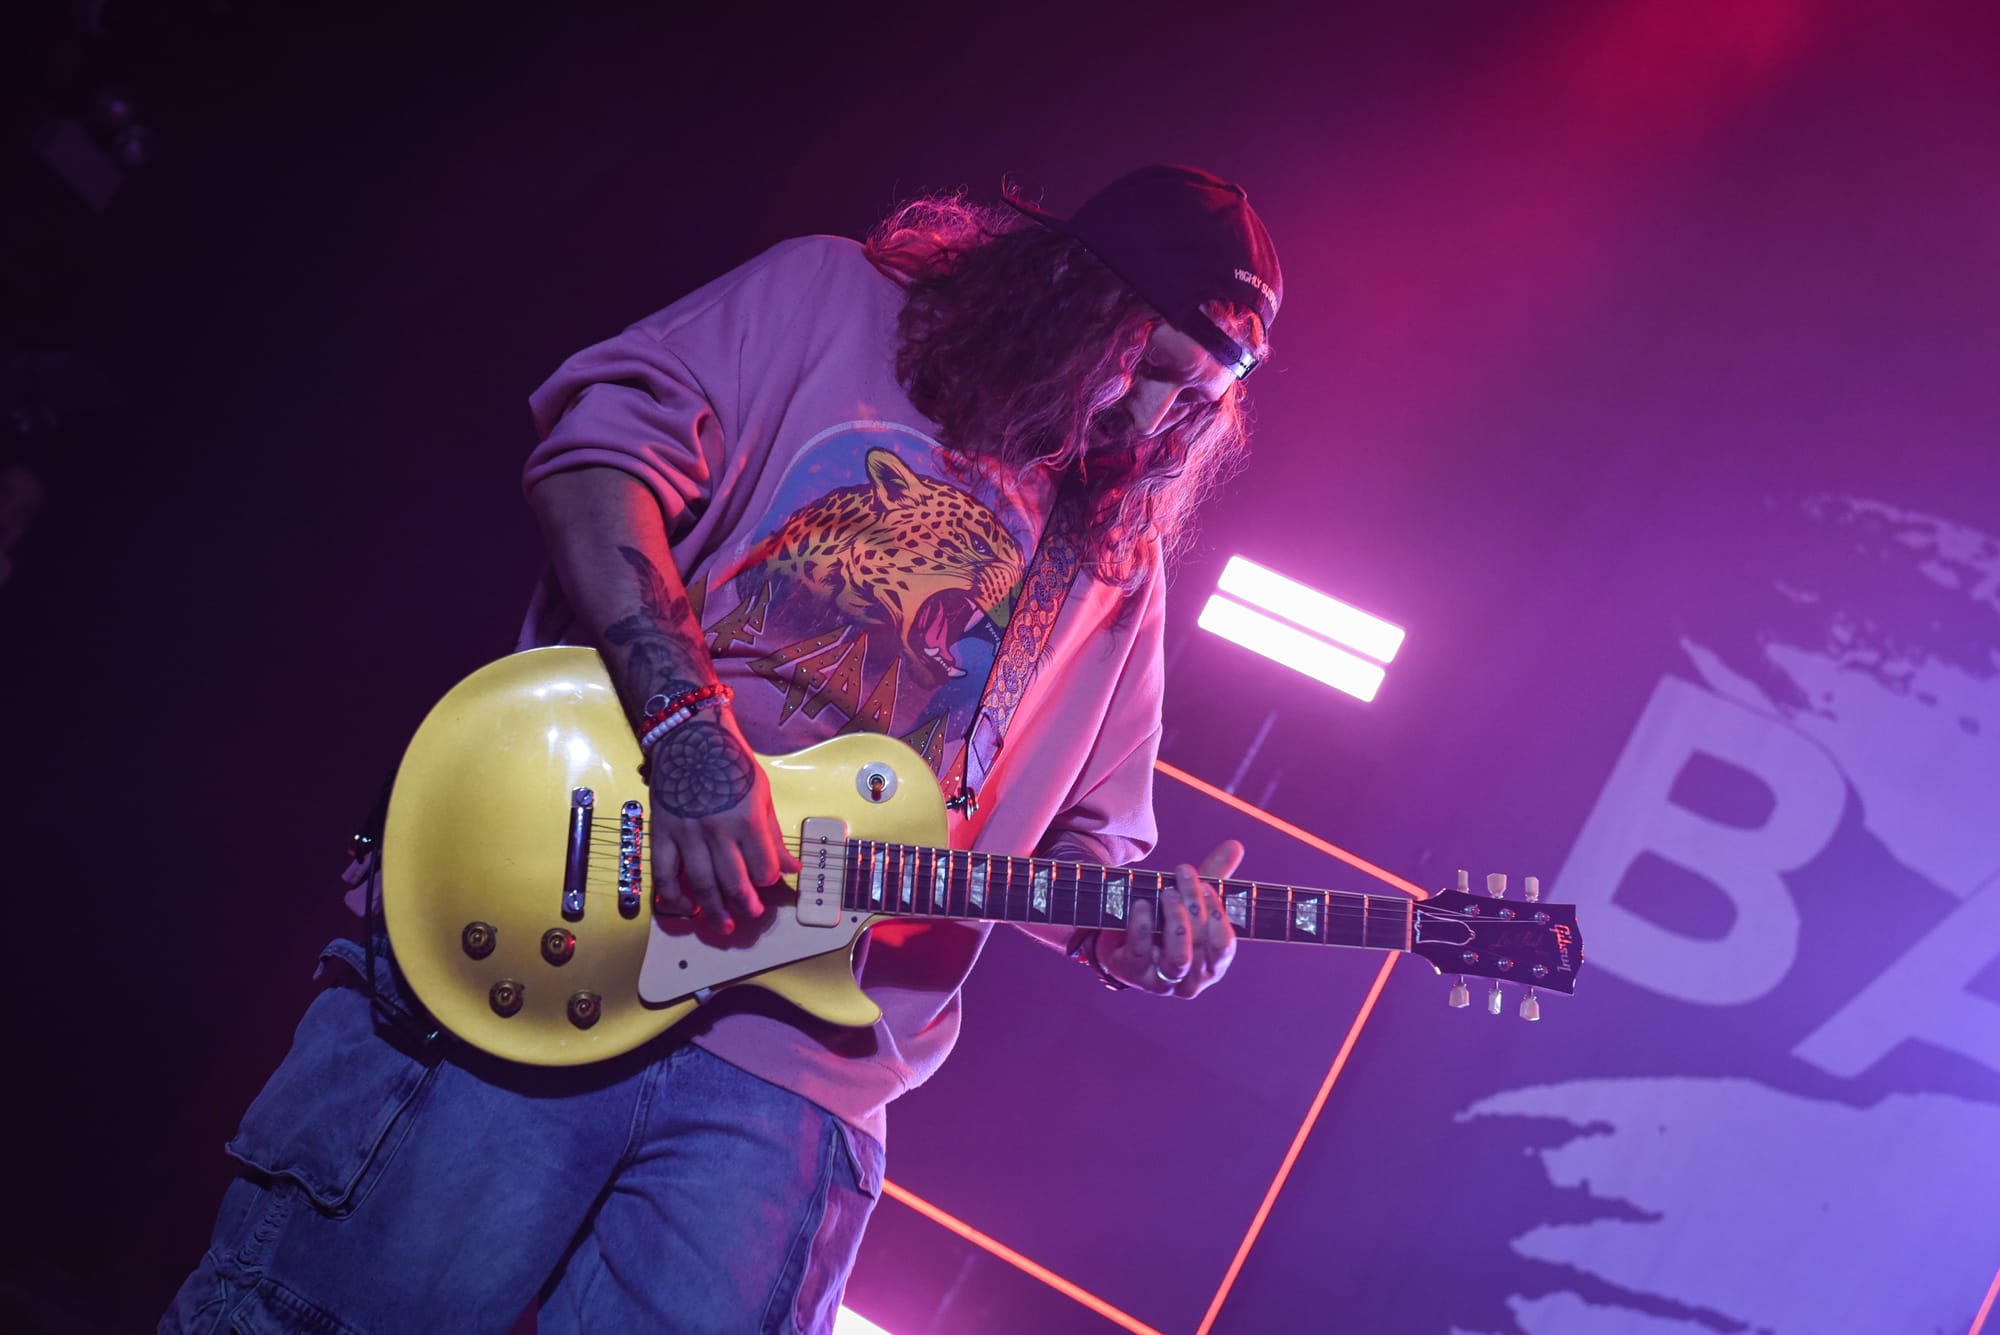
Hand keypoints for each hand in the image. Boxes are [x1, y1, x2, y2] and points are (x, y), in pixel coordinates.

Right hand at [646, 707, 800, 931]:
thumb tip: (792, 868)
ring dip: (714, 911)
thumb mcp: (762, 793)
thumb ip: (773, 834)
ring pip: (701, 885)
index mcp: (746, 819)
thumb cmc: (731, 761)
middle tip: (752, 916)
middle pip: (734, 883)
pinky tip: (686, 909)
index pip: (763, 868)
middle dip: (747, 906)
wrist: (690, 735)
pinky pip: (664, 874)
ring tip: (725, 926)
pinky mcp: (662, 832)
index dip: (769, 880)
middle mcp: (717, 830)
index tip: (769, 883)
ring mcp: (686, 833)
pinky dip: (674, 897)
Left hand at [1097, 839, 1241, 996]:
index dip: (1218, 914)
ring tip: (1167, 892)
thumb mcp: (1190, 901)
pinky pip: (1142, 953)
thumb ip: (1213, 876)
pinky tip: (1141, 903)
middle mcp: (1192, 980)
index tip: (1207, 885)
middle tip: (1183, 875)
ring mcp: (1162, 983)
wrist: (1121, 945)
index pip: (1225, 945)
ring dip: (1175, 920)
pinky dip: (1142, 925)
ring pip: (1179, 958)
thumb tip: (1235, 846)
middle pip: (1202, 945)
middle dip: (1195, 905)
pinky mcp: (1134, 975)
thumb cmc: (1165, 923)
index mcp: (1212, 965)